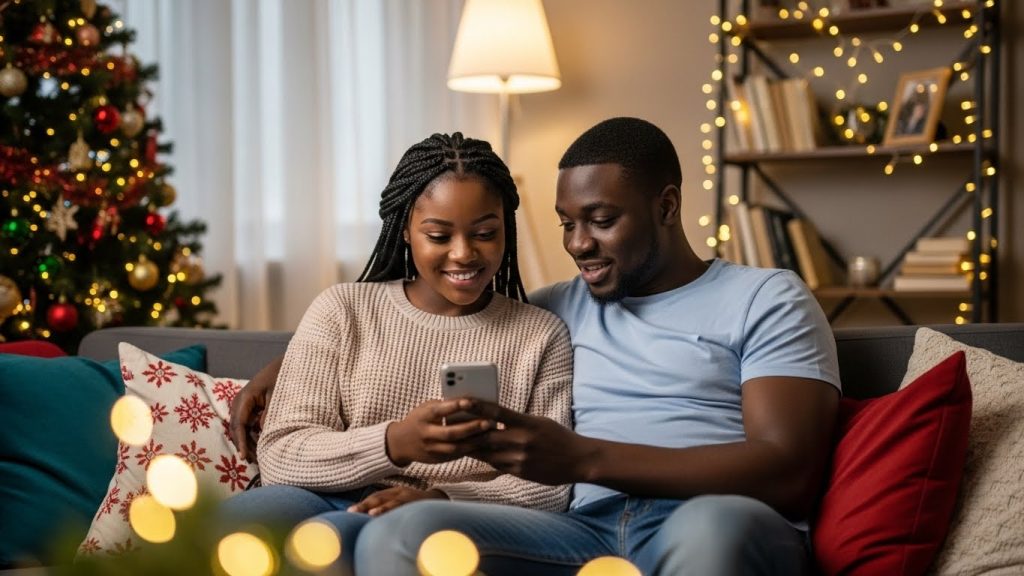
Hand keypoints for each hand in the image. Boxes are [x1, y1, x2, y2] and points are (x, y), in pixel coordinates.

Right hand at [228, 356, 282, 462]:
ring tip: (260, 459)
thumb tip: (263, 434)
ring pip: (243, 430)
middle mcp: (240, 403)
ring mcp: (244, 407)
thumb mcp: (278, 396)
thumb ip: (271, 415)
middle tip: (256, 462)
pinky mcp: (250, 410)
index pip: (239, 425)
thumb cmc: (283, 377)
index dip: (241, 442)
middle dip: (245, 446)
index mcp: (244, 398)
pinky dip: (254, 437)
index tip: (244, 457)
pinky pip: (249, 426)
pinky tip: (262, 447)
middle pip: (238, 430)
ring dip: (250, 443)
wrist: (287, 364)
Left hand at [347, 486, 447, 515]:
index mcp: (395, 491)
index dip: (364, 503)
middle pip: (380, 497)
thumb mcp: (402, 498)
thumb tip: (369, 513)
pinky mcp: (419, 504)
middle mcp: (401, 492)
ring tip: (371, 514)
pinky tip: (392, 519)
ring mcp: (410, 498)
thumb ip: (388, 503)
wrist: (440, 499)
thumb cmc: (417, 502)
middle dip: (366, 505)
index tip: (350, 511)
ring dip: (382, 509)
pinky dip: (398, 512)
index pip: (377, 496)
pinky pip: (407, 509)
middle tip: (352, 511)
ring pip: (394, 503)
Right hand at [385, 399, 491, 466]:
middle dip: (471, 428)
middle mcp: (426, 434)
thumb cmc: (418, 419)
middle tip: (489, 421)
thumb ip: (443, 405)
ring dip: (475, 441)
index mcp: (423, 417)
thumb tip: (468, 401)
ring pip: (455, 448)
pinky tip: (484, 443)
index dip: (454, 406)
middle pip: (450, 433)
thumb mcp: (425, 408)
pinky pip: (457, 455)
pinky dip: (471, 449)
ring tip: (490, 434)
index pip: (439, 410)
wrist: (399, 443)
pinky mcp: (437, 459)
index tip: (470, 401)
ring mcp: (431, 449)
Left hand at [466, 400, 588, 485]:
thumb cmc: (558, 437)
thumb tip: (494, 417)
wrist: (578, 460)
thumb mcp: (539, 422)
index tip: (462, 401)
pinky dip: (486, 459)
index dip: (477, 406)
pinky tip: (478, 455)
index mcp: (526, 423)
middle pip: (485, 435)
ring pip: (487, 453)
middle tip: (450, 425)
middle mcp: (521, 440)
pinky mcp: (520, 472)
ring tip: (456, 442)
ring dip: (472, 447)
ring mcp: (519, 458)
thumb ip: (517, 421)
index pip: (496, 411)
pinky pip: (496, 465)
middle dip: (467, 431)